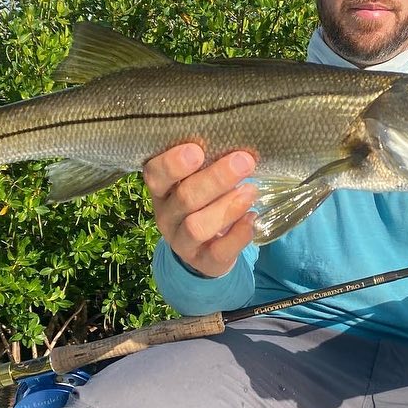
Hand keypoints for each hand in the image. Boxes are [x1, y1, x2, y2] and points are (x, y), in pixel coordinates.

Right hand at [143, 143, 257, 277]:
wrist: (205, 249)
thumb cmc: (204, 201)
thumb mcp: (198, 181)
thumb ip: (209, 163)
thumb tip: (238, 144)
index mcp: (162, 190)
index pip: (155, 174)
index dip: (172, 163)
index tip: (197, 150)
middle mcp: (166, 216)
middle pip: (184, 198)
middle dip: (216, 179)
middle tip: (244, 161)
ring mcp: (182, 242)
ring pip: (197, 227)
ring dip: (227, 207)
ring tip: (251, 191)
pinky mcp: (204, 262)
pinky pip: (219, 252)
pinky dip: (238, 235)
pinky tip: (253, 218)